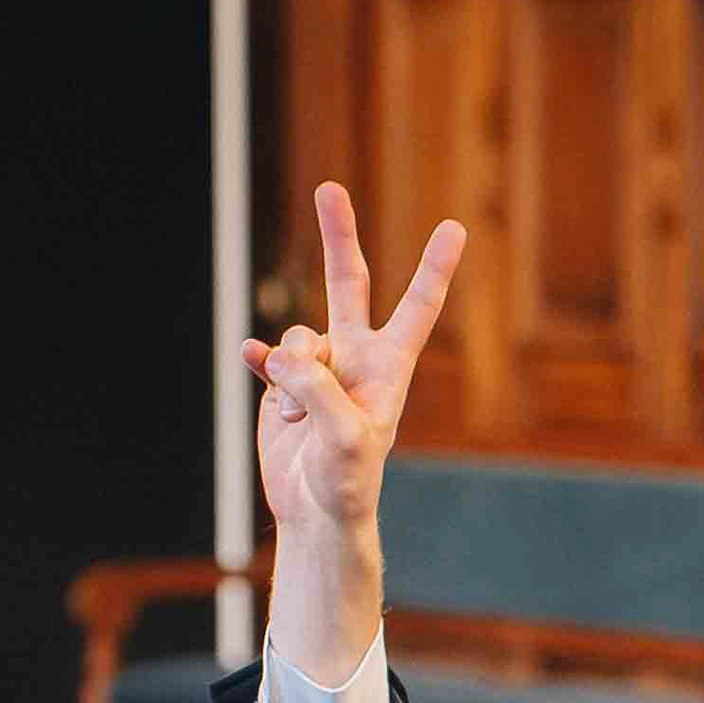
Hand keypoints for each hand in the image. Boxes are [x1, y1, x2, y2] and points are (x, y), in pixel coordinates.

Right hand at [247, 180, 464, 536]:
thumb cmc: (347, 482)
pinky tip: (249, 357)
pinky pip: (265, 358)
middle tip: (329, 188)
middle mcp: (355, 358)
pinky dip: (257, 360)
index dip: (434, 268)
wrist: (317, 514)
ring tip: (297, 419)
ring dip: (287, 371)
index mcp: (388, 368)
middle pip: (348, 284)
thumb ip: (317, 390)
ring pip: (293, 337)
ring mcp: (317, 369)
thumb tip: (281, 353)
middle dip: (339, 236)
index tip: (454, 227)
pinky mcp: (283, 386)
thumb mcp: (343, 438)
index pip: (417, 308)